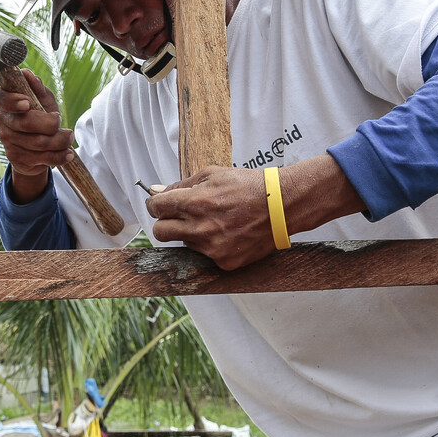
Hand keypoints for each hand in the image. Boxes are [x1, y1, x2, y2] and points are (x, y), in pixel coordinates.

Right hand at [0, 69, 74, 200]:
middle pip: (25, 123)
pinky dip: (59, 156)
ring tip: (68, 137)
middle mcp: (0, 120)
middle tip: (60, 121)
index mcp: (2, 100)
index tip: (28, 103)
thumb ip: (37, 89)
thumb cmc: (40, 116)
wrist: (37, 148)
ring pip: (37, 142)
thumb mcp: (42, 101)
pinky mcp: (15, 158)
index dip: (11, 101)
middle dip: (50, 124)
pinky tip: (67, 153)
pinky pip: (41, 157)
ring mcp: (6, 140)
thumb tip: (28, 74)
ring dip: (59, 141)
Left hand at [145, 155, 367, 270]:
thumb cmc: (248, 186)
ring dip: (190, 233)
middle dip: (164, 222)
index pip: (156, 208)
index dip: (155, 204)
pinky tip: (226, 232)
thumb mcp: (212, 174)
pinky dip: (210, 245)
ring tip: (212, 221)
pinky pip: (204, 255)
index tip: (160, 204)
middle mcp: (200, 228)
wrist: (281, 206)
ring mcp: (212, 248)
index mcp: (195, 203)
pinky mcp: (224, 262)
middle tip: (177, 216)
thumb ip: (181, 185)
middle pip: (160, 232)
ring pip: (183, 243)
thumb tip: (157, 191)